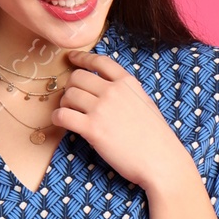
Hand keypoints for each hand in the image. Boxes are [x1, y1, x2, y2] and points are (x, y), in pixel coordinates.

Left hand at [53, 48, 194, 193]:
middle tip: (71, 99)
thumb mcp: (144, 103)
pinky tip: (61, 122)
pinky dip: (57, 118)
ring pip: (68, 95)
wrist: (160, 160)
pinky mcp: (92, 129)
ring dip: (64, 104)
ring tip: (69, 113)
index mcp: (127, 82)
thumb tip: (105, 91)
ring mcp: (102, 109)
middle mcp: (113, 91)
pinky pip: (63, 115)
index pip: (99, 61)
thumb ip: (125, 92)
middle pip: (77, 77)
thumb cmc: (156, 137)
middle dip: (70, 87)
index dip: (81, 58)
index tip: (71, 59)